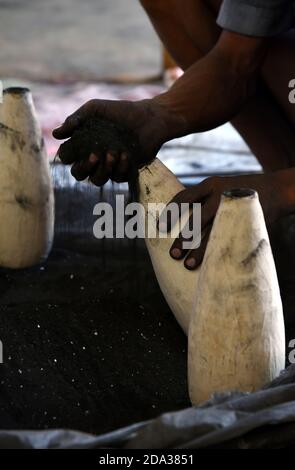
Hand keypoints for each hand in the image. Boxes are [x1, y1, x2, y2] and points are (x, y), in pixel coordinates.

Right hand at [52, 98, 178, 184]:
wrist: (149, 118)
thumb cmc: (121, 111)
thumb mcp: (95, 109)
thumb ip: (75, 119)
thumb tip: (55, 134)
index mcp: (83, 144)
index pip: (67, 158)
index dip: (67, 157)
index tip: (73, 149)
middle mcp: (95, 158)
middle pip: (78, 174)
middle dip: (84, 168)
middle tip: (94, 156)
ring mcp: (109, 167)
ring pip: (97, 180)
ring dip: (103, 169)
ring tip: (113, 153)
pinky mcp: (124, 172)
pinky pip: (117, 178)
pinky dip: (121, 167)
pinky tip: (126, 154)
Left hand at [160, 173, 283, 269]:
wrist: (278, 188)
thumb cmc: (243, 194)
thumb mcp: (223, 191)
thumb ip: (206, 203)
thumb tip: (184, 227)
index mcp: (211, 184)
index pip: (184, 197)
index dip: (170, 212)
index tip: (160, 227)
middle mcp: (220, 193)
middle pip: (196, 218)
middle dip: (183, 238)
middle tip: (174, 255)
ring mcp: (234, 206)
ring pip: (212, 231)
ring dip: (199, 250)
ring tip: (189, 265)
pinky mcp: (246, 218)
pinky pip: (229, 236)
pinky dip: (218, 251)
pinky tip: (212, 263)